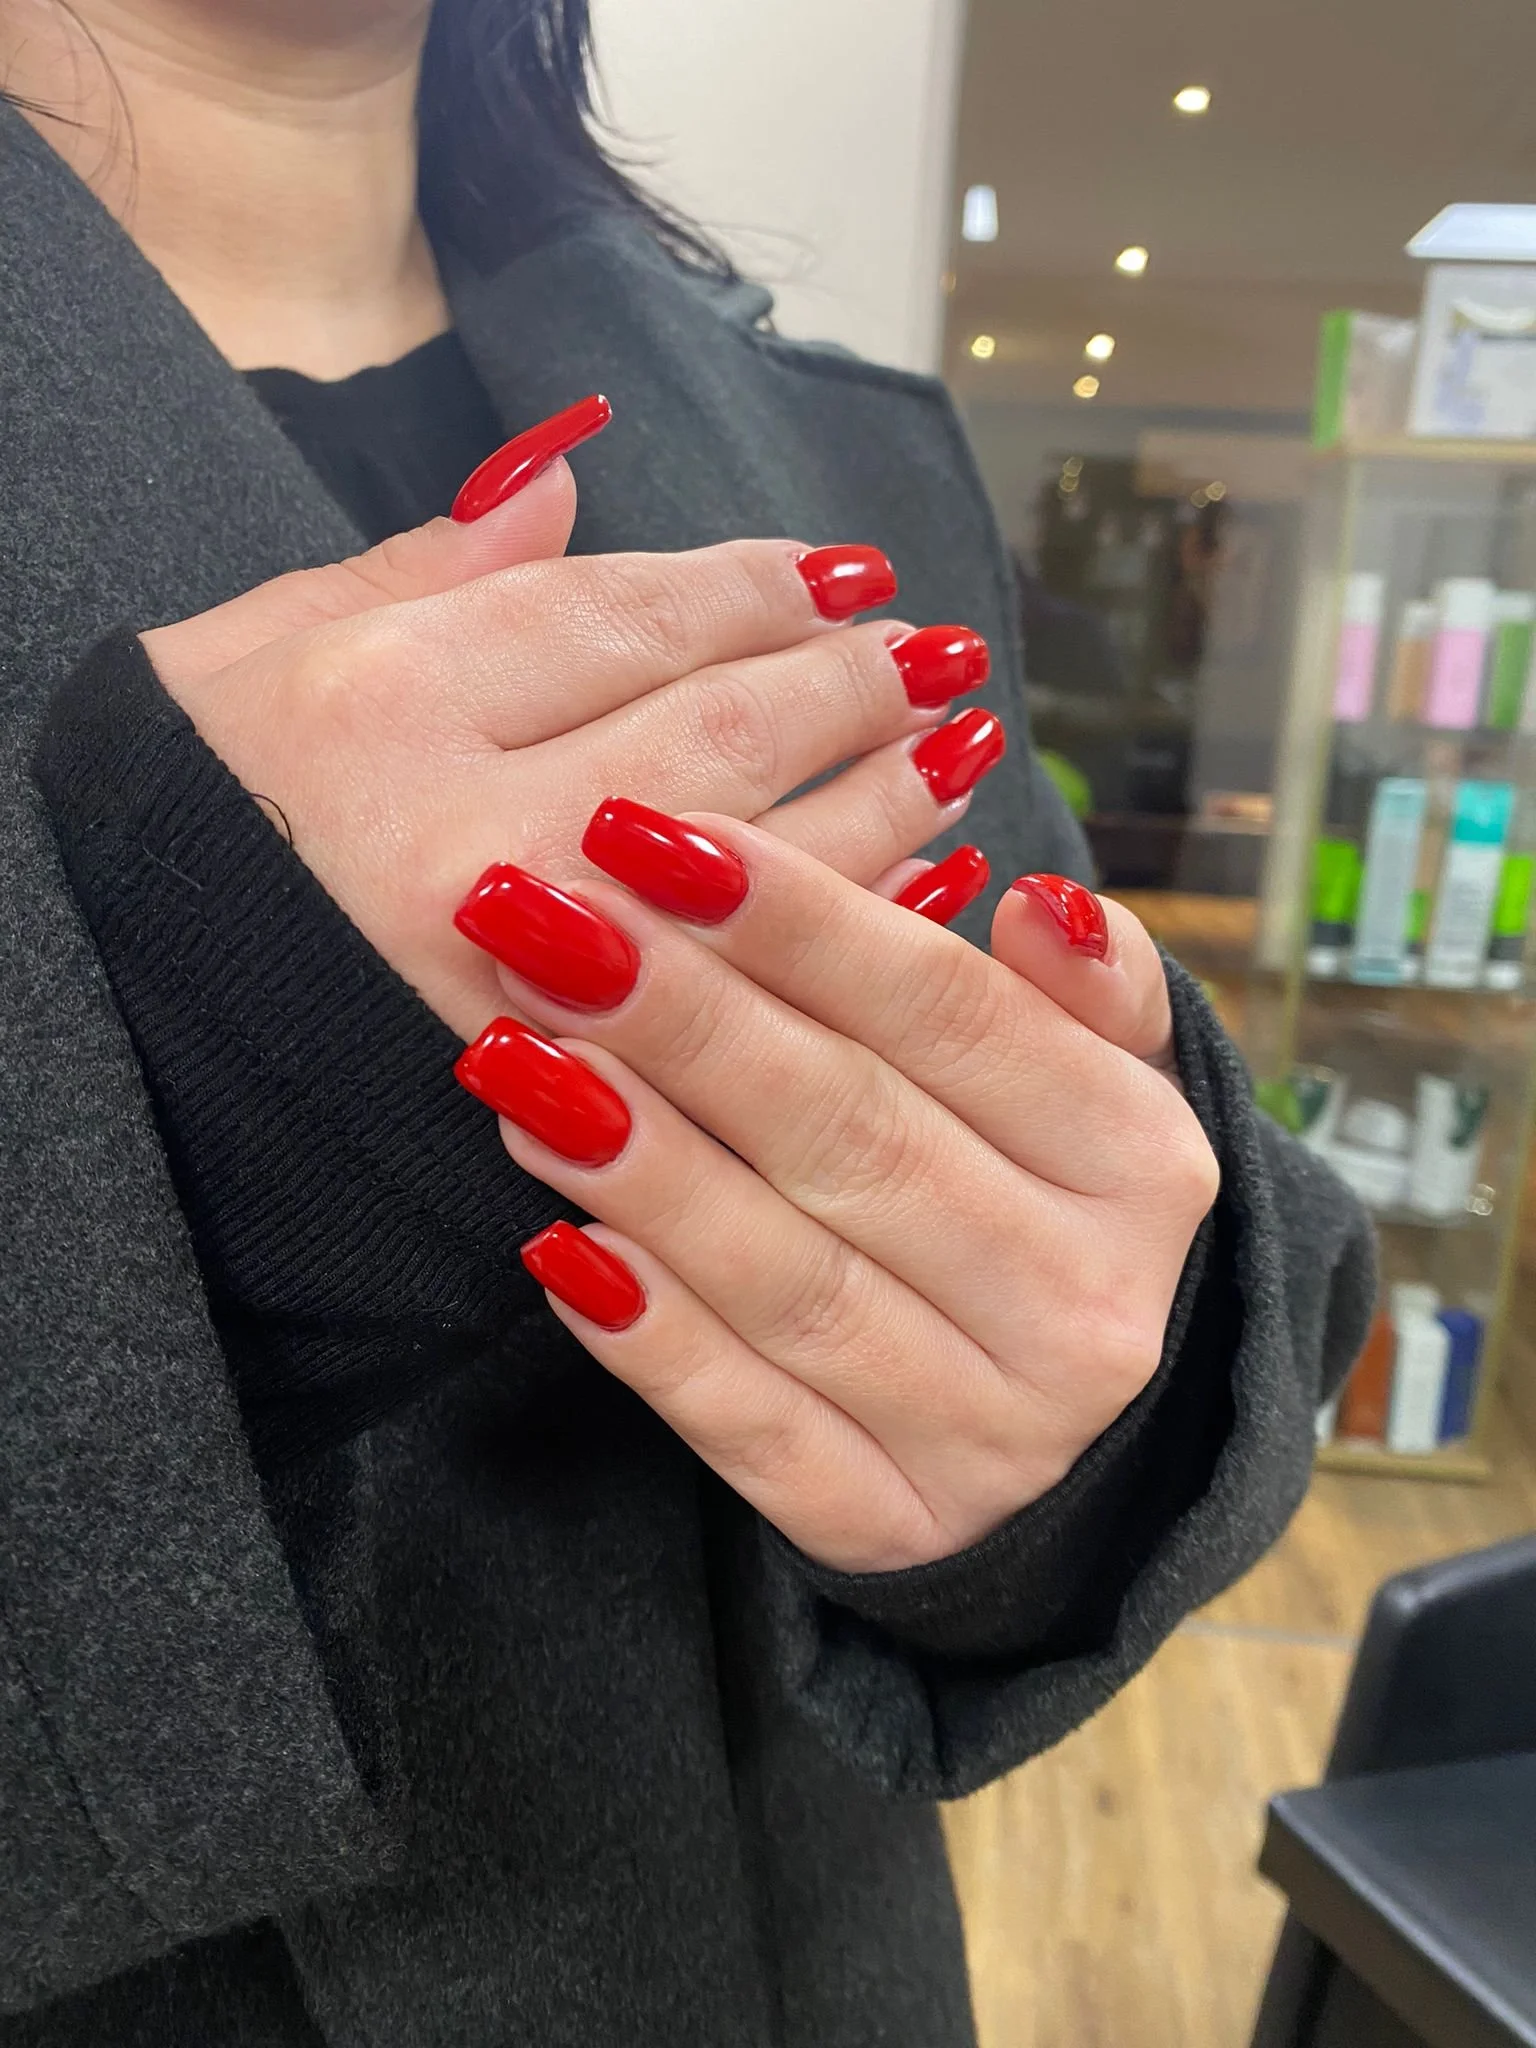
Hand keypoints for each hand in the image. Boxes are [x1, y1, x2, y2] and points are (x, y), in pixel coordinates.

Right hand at [144, 407, 998, 1041]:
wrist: (131, 1041)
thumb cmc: (193, 828)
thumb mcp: (248, 654)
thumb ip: (420, 565)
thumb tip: (568, 472)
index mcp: (381, 704)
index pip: (621, 619)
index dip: (755, 589)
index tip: (850, 576)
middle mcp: (458, 836)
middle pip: (712, 738)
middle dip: (848, 687)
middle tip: (944, 657)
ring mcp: (513, 980)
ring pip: (751, 869)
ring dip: (882, 803)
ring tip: (959, 751)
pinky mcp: (553, 1089)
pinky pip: (742, 1002)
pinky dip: (838, 937)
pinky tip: (917, 891)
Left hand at [452, 810, 1219, 1573]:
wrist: (1077, 1438)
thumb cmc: (1047, 1204)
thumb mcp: (1107, 1086)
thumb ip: (1090, 989)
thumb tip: (1040, 904)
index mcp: (1144, 1166)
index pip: (953, 1018)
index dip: (798, 922)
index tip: (652, 836)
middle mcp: (1085, 1305)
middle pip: (856, 1135)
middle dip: (683, 1019)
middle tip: (542, 921)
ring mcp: (992, 1435)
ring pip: (790, 1281)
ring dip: (641, 1165)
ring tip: (514, 1058)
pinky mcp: (890, 1525)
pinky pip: (753, 1430)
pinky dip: (652, 1339)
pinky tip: (555, 1246)